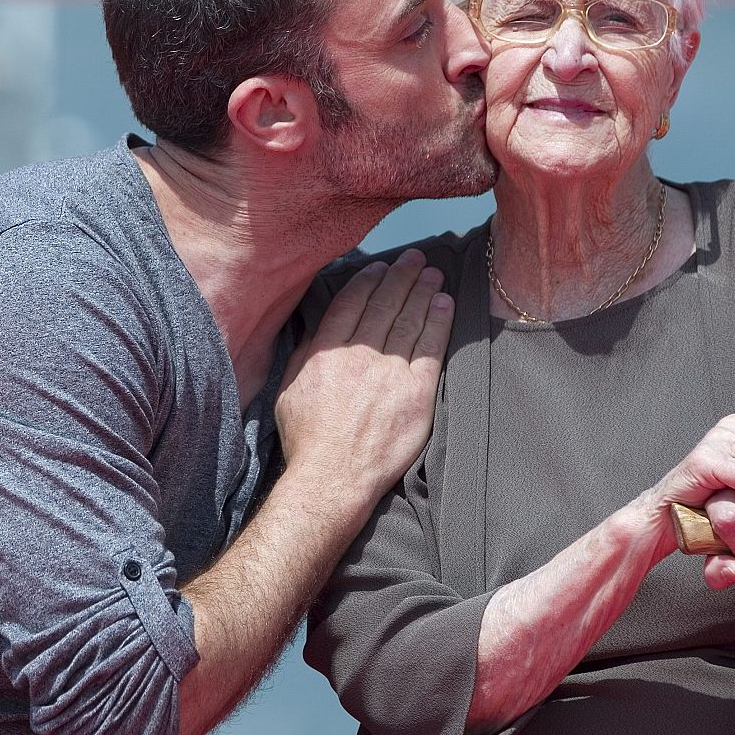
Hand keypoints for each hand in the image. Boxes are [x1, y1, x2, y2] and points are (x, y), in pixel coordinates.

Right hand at [276, 250, 452, 515]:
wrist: (333, 476)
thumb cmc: (307, 439)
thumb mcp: (289, 389)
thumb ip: (307, 353)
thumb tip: (318, 326)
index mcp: (326, 352)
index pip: (351, 303)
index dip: (369, 280)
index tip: (381, 266)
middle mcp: (359, 355)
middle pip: (385, 305)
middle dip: (402, 276)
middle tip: (416, 258)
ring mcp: (390, 373)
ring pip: (409, 321)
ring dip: (423, 292)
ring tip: (433, 274)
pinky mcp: (416, 393)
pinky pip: (430, 349)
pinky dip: (438, 323)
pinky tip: (444, 304)